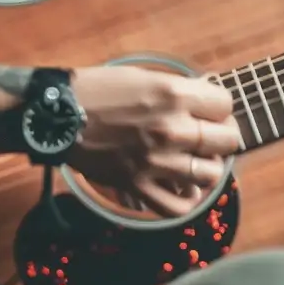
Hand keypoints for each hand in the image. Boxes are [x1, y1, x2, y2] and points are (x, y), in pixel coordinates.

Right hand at [66, 65, 242, 218]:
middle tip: (206, 137)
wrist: (56, 116)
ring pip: (209, 175)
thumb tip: (206, 101)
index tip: (208, 111)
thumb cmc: (97, 91)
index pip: (225, 105)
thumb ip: (178, 91)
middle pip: (227, 141)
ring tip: (194, 162)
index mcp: (173, 96)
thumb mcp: (143, 78)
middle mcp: (170, 129)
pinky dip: (185, 201)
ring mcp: (155, 161)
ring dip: (205, 168)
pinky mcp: (137, 186)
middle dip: (220, 137)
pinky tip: (182, 190)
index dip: (218, 108)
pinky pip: (177, 207)